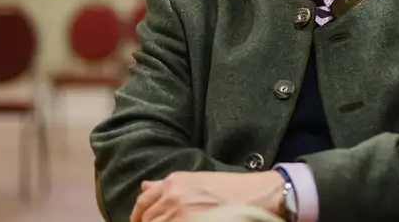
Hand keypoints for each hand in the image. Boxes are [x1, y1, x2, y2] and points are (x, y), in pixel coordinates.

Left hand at [130, 171, 285, 221]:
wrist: (259, 196)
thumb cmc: (233, 189)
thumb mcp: (196, 180)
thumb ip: (167, 186)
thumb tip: (145, 187)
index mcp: (173, 183)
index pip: (143, 204)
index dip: (139, 218)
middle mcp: (173, 197)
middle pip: (148, 220)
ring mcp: (180, 215)